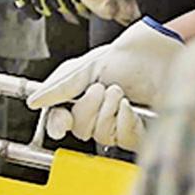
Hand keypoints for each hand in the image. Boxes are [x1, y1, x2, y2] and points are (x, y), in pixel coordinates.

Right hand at [27, 16, 181, 148]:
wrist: (159, 55)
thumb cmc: (127, 56)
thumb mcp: (85, 68)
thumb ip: (59, 87)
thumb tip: (35, 101)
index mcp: (79, 97)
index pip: (60, 120)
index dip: (58, 124)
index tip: (63, 121)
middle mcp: (96, 113)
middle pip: (80, 130)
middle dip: (90, 107)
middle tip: (101, 87)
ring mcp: (116, 124)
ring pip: (101, 136)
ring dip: (110, 110)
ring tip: (120, 92)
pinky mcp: (137, 132)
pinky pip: (123, 139)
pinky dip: (126, 121)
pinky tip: (132, 107)